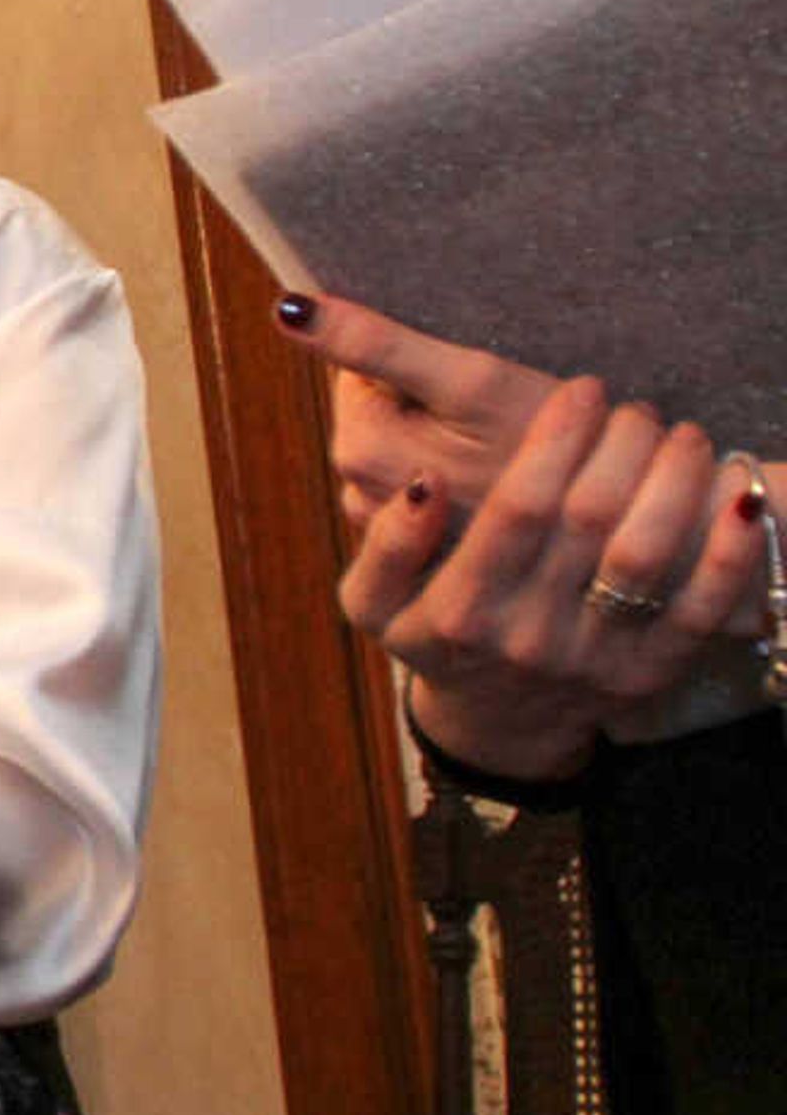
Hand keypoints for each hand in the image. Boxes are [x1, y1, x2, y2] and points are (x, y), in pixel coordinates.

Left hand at [284, 293, 562, 533]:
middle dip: (435, 399)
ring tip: (514, 443)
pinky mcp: (444, 547)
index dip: (421, 360)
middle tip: (502, 410)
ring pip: (417, 446)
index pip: (361, 372)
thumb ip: (375, 344)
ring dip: (456, 435)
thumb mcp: (474, 382)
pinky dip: (472, 472)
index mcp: (361, 452)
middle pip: (388, 411)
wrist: (640, 532)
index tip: (470, 373)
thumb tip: (287, 308)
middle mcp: (366, 498)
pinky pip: (446, 487)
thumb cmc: (565, 449)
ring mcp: (406, 529)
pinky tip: (515, 475)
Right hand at [337, 371, 764, 777]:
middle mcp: (527, 637)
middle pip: (588, 519)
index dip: (557, 441)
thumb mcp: (375, 601)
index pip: (517, 508)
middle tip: (634, 408)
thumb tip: (425, 479)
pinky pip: (701, 609)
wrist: (498, 723)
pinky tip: (739, 498)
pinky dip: (728, 551)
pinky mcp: (648, 671)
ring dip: (674, 481)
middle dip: (622, 444)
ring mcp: (591, 658)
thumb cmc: (438, 634)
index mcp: (458, 612)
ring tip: (682, 436)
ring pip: (646, 554)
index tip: (580, 391)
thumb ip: (385, 542)